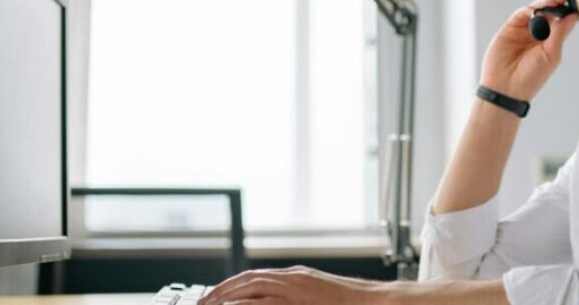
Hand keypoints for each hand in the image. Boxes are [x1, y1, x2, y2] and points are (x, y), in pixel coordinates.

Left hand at [198, 266, 388, 304]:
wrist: (375, 303)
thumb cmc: (349, 304)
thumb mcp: (316, 297)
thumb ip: (294, 298)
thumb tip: (272, 300)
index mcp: (296, 277)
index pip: (255, 277)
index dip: (231, 286)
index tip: (214, 296)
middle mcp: (293, 279)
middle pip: (248, 280)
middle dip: (222, 291)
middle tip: (203, 303)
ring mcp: (297, 289)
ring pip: (253, 287)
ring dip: (227, 296)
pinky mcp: (301, 300)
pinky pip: (266, 301)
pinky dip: (246, 303)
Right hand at [480, 0, 578, 100]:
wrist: (506, 86)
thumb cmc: (531, 77)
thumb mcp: (551, 54)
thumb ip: (560, 34)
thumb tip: (573, 16)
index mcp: (551, 42)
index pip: (562, 22)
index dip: (568, 11)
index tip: (574, 3)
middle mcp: (538, 34)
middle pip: (550, 13)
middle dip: (557, 3)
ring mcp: (524, 30)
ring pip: (536, 10)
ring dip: (544, 4)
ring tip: (551, 3)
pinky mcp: (510, 28)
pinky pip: (521, 14)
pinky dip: (529, 9)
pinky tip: (536, 10)